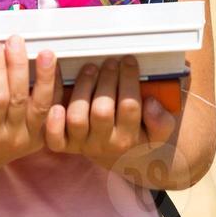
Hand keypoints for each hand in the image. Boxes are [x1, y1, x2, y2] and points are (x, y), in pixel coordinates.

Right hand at [0, 35, 61, 180]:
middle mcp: (11, 137)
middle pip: (20, 99)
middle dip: (18, 67)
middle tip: (15, 41)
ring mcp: (29, 137)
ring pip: (42, 105)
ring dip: (46, 77)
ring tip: (47, 53)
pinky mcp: (41, 135)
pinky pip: (53, 110)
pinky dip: (56, 88)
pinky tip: (54, 66)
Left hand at [45, 55, 177, 171]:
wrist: (118, 157)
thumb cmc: (137, 132)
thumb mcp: (157, 131)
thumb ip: (161, 120)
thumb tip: (151, 102)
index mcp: (129, 138)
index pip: (130, 106)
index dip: (129, 79)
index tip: (128, 60)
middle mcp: (104, 143)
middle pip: (102, 111)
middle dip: (106, 80)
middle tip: (110, 61)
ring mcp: (82, 143)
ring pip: (77, 118)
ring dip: (82, 89)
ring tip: (90, 68)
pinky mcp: (64, 144)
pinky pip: (54, 138)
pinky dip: (53, 122)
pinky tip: (57, 102)